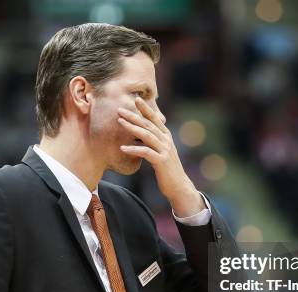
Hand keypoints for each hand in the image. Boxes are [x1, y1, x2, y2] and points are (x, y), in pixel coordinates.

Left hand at [118, 97, 204, 216]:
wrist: (179, 186)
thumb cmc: (167, 170)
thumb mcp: (161, 152)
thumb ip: (153, 142)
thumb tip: (141, 135)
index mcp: (166, 136)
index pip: (155, 119)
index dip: (146, 109)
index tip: (136, 99)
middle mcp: (166, 140)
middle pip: (148, 124)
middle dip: (134, 116)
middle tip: (120, 109)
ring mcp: (165, 150)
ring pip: (147, 135)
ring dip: (132, 128)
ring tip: (119, 122)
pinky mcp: (161, 161)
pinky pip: (145, 152)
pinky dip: (134, 149)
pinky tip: (123, 148)